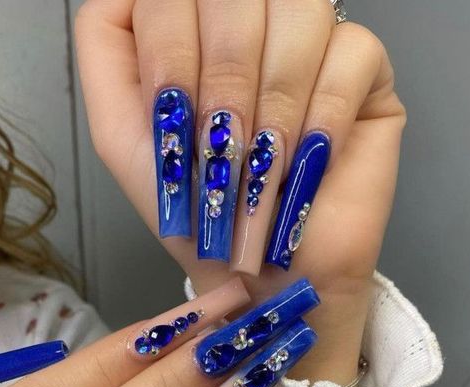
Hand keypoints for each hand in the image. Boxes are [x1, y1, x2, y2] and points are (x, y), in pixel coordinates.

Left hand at [76, 0, 404, 384]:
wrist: (263, 277)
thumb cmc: (197, 214)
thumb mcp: (123, 136)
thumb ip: (105, 49)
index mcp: (191, 28)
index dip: (169, 47)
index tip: (174, 118)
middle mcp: (250, 20)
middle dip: (222, 80)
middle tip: (222, 150)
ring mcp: (309, 41)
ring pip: (300, 8)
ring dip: (273, 103)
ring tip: (265, 168)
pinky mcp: (363, 70)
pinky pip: (352, 52)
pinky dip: (322, 116)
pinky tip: (309, 162)